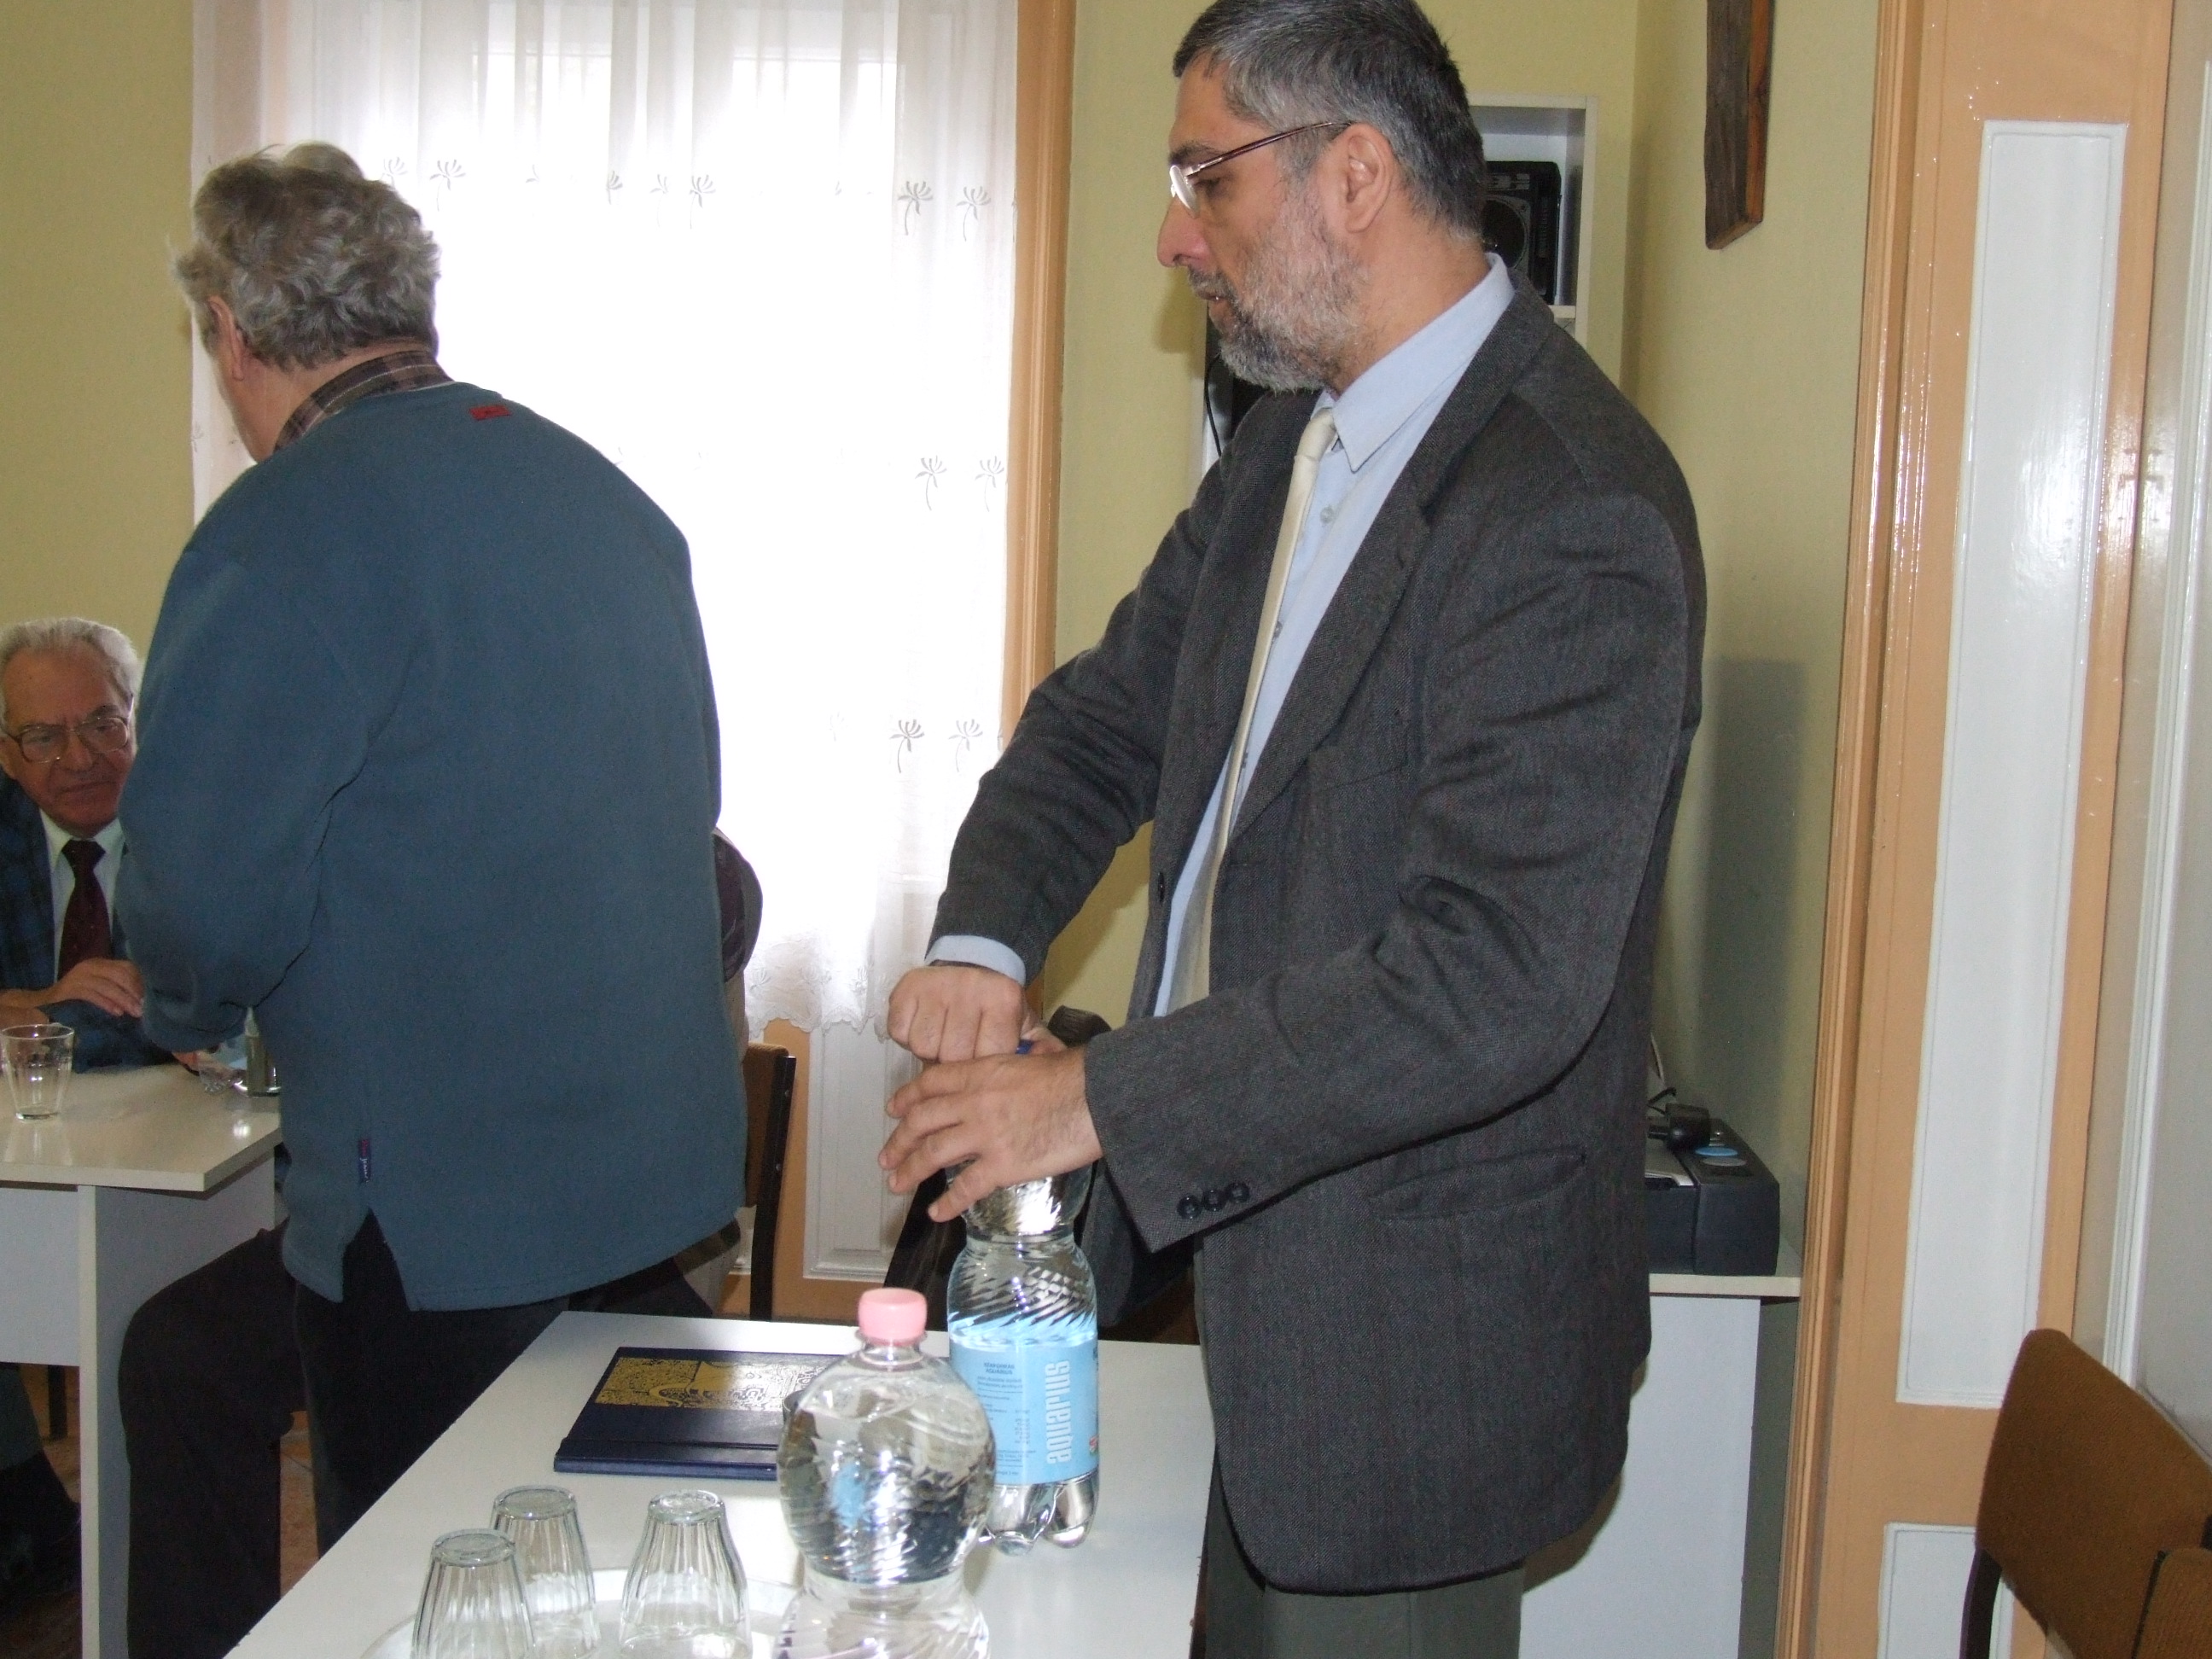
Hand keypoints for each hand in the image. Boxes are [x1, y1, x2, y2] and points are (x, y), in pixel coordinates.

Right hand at [8, 957, 144, 1019]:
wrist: (45, 1002)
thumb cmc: (79, 996)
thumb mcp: (101, 987)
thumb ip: (119, 987)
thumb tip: (145, 998)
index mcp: (100, 963)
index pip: (126, 967)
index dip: (140, 981)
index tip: (152, 995)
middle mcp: (91, 966)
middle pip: (119, 974)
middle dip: (134, 991)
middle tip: (145, 1006)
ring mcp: (79, 976)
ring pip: (107, 986)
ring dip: (124, 999)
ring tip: (136, 1012)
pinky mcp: (70, 989)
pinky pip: (92, 995)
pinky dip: (106, 1004)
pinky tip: (117, 1013)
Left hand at [881, 1046, 1100, 1220]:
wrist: (1095, 1097)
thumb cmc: (1073, 1077)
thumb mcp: (1028, 1059)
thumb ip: (1005, 1071)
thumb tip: (1005, 1077)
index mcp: (980, 1073)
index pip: (930, 1084)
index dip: (907, 1098)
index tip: (894, 1110)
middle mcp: (973, 1103)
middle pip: (922, 1121)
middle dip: (899, 1141)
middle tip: (887, 1157)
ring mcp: (985, 1136)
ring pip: (933, 1154)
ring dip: (911, 1171)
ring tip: (897, 1184)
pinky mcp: (1002, 1166)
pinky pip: (965, 1188)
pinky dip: (947, 1203)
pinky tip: (936, 1212)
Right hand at [887, 963, 1027, 1062]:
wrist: (971, 960)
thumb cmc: (996, 1003)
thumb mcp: (1024, 1021)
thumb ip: (1041, 1047)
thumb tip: (1050, 1065)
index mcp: (1002, 1001)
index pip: (987, 1055)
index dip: (981, 1063)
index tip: (983, 1055)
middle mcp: (970, 989)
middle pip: (953, 1055)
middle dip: (954, 1060)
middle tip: (959, 1046)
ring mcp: (936, 988)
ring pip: (924, 1047)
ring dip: (930, 1049)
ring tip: (942, 1035)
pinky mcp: (907, 988)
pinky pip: (900, 1032)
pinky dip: (907, 1035)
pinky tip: (923, 1023)